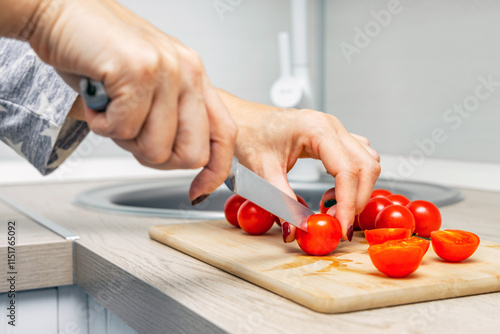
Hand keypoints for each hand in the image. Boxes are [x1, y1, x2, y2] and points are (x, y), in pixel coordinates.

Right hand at [26, 0, 236, 202]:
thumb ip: (168, 115)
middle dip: (155, 158)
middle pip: (192, 154)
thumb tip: (176, 157)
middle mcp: (188, 72)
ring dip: (123, 139)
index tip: (198, 190)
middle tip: (131, 134)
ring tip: (110, 108)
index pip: (224, 134)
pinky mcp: (137, 72)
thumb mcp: (148, 83)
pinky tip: (96, 98)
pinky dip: (101, 125)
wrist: (58, 11)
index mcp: (195, 76)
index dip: (215, 170)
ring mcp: (166, 71)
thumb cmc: (99, 49)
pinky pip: (123, 130)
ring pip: (155, 148)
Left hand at [217, 90, 380, 241]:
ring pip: (368, 162)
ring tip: (331, 204)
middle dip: (357, 198)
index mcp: (317, 129)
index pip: (347, 170)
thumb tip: (295, 230)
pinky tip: (332, 190)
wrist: (242, 119)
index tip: (341, 227)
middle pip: (366, 166)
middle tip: (337, 221)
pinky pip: (359, 157)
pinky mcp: (333, 136)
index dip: (348, 203)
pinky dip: (353, 178)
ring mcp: (335, 129)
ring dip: (358, 188)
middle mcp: (332, 126)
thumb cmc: (249, 135)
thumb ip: (283, 203)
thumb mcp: (264, 173)